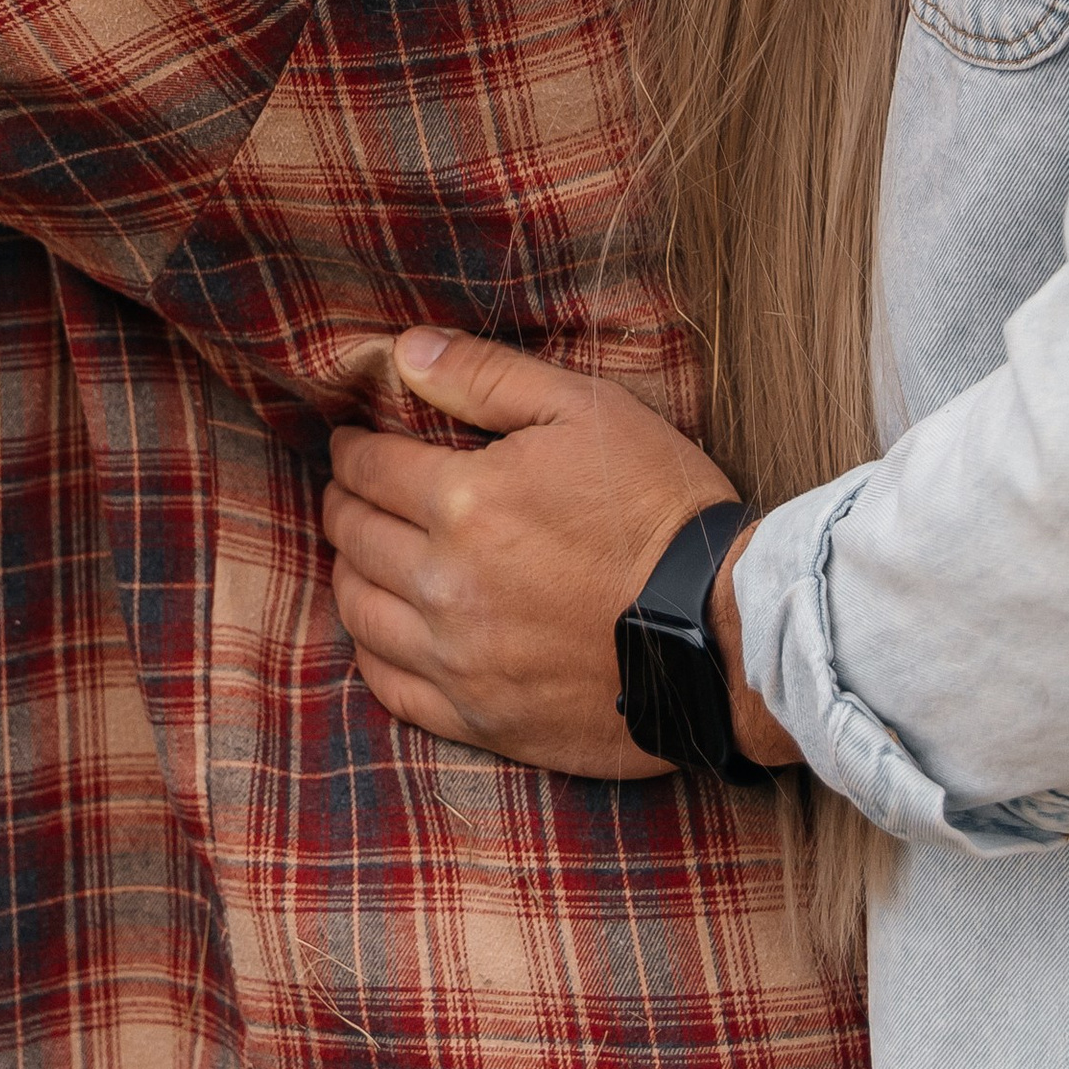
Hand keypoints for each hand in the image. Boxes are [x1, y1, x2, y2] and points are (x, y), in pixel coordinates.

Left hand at [322, 324, 793, 777]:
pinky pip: (390, 687)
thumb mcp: (584, 410)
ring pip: (359, 612)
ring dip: (350, 573)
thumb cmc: (659, 506)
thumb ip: (486, 376)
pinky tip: (385, 629)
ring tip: (365, 552)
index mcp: (465, 503)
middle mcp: (446, 586)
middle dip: (345, 502)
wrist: (723, 632)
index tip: (355, 441)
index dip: (353, 448)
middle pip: (354, 537)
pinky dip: (371, 651)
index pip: (367, 468)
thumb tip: (403, 350)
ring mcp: (461, 660)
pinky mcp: (482, 717)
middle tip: (354, 489)